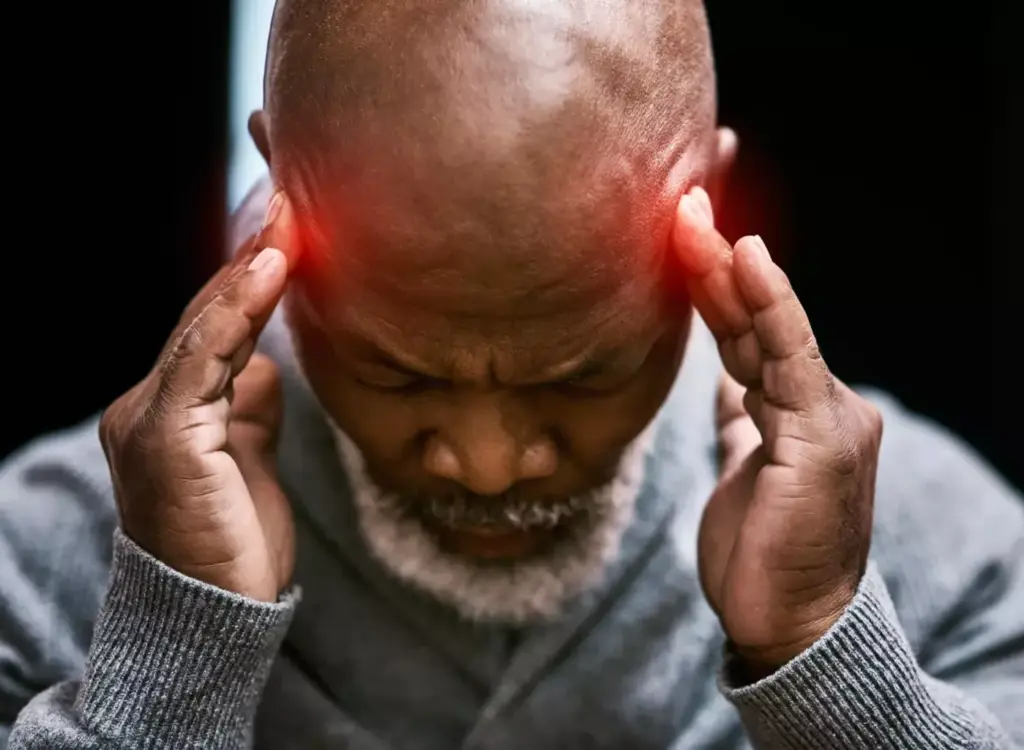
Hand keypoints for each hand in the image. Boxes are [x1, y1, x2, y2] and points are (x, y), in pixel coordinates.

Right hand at [99, 191, 298, 601]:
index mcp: (169, 409)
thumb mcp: (250, 463)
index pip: (214, 327)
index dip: (250, 275)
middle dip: (250, 254)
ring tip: (286, 217)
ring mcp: (150, 418)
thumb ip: (250, 410)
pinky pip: (205, 359)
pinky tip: (269, 268)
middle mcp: (147, 404)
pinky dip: (236, 310)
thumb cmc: (235, 545)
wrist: (214, 619)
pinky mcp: (165, 437)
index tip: (289, 227)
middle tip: (289, 198)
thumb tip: (267, 366)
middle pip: (206, 314)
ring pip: (204, 326)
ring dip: (248, 267)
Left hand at [673, 187, 882, 669]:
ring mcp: (829, 416)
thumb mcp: (743, 470)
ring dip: (726, 272)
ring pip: (769, 329)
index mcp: (798, 408)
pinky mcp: (822, 436)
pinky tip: (744, 259)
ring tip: (690, 218)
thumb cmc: (763, 553)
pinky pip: (788, 358)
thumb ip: (742, 420)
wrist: (789, 625)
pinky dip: (769, 306)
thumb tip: (724, 382)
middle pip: (757, 319)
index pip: (749, 331)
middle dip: (715, 260)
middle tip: (679, 201)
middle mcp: (822, 401)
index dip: (714, 281)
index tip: (678, 232)